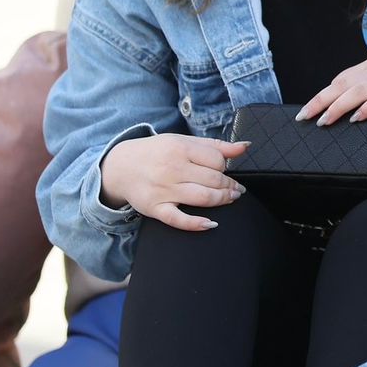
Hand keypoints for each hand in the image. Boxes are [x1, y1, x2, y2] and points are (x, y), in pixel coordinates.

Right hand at [99, 134, 247, 230]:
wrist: (119, 166)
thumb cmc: (158, 153)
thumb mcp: (184, 142)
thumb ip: (216, 146)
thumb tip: (246, 147)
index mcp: (180, 149)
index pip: (217, 160)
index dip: (226, 167)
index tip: (224, 170)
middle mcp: (172, 169)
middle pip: (214, 180)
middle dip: (231, 186)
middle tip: (237, 189)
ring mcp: (163, 190)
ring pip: (203, 198)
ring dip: (223, 199)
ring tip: (231, 197)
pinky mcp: (155, 208)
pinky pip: (178, 219)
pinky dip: (196, 224)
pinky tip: (211, 223)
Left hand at [297, 57, 366, 127]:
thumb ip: (358, 96)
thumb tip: (327, 113)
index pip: (338, 81)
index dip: (320, 97)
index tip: (304, 113)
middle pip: (344, 84)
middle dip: (322, 101)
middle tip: (307, 117)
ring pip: (359, 91)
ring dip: (340, 106)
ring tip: (326, 121)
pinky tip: (357, 118)